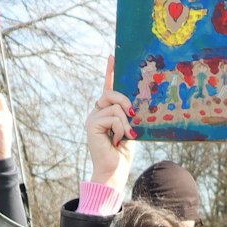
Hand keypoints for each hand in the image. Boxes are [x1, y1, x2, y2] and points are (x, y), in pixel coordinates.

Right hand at [85, 57, 136, 189]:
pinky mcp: (91, 125)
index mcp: (106, 111)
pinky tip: (118, 140)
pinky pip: (112, 117)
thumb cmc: (123, 153)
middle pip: (111, 93)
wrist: (114, 170)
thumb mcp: (130, 128)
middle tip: (132, 115)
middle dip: (125, 101)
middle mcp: (97, 112)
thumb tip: (134, 104)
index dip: (110, 71)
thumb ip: (129, 114)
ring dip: (125, 123)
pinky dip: (121, 128)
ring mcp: (92, 118)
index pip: (108, 87)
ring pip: (115, 106)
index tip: (113, 55)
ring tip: (125, 136)